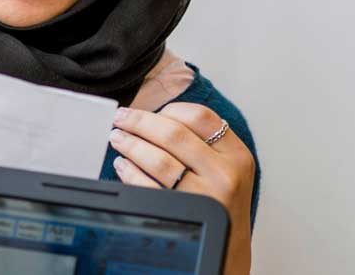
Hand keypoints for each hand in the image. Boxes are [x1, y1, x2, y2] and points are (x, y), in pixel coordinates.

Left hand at [109, 103, 256, 274]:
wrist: (228, 245)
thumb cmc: (219, 201)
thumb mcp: (225, 168)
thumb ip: (201, 142)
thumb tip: (151, 116)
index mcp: (236, 155)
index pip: (200, 117)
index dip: (168, 109)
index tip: (147, 111)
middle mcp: (224, 174)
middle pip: (173, 134)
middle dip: (139, 122)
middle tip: (120, 119)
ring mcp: (204, 195)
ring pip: (158, 159)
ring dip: (130, 144)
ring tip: (117, 138)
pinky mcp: (183, 213)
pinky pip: (147, 186)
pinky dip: (129, 171)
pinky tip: (122, 164)